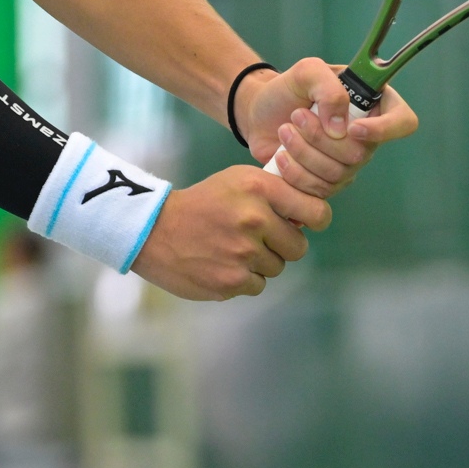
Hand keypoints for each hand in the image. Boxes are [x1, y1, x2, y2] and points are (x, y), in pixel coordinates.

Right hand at [131, 165, 329, 300]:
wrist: (152, 229)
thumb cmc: (201, 203)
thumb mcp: (236, 181)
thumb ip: (273, 193)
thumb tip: (307, 218)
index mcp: (258, 189)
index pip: (316, 212)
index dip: (314, 220)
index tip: (305, 223)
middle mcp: (254, 219)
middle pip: (298, 247)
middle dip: (282, 245)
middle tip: (255, 238)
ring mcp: (243, 253)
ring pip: (277, 268)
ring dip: (259, 263)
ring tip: (230, 249)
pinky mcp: (231, 281)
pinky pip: (257, 285)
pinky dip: (243, 278)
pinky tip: (221, 263)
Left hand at [238, 58, 418, 199]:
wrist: (259, 113)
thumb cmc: (288, 89)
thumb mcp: (307, 71)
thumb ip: (328, 87)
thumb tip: (342, 129)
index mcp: (373, 105)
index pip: (403, 122)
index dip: (385, 130)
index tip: (353, 128)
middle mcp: (367, 138)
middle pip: (360, 154)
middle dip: (320, 136)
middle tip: (296, 115)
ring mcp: (348, 163)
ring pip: (337, 173)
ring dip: (303, 151)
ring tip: (284, 129)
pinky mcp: (326, 182)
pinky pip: (319, 190)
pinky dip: (295, 172)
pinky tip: (281, 155)